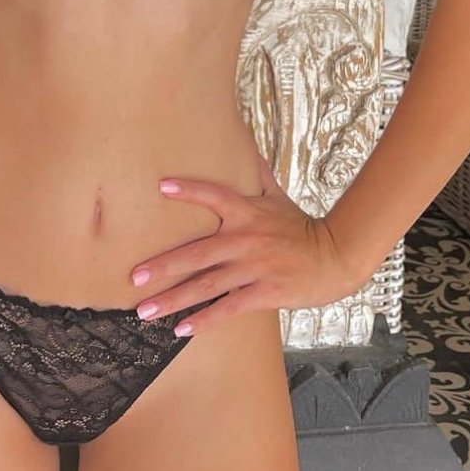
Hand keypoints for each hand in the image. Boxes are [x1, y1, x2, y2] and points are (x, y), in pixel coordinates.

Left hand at [128, 152, 357, 338]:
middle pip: (197, 253)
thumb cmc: (302, 226)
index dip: (189, 190)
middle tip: (134, 278)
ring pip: (206, 285)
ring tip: (144, 312)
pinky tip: (180, 330)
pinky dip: (203, 320)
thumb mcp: (278, 196)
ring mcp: (253, 268)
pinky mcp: (263, 293)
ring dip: (173, 300)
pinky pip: (228, 308)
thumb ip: (257, 173)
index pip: (214, 195)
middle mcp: (246, 239)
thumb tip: (243, 140)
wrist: (336, 255)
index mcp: (247, 212)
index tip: (161, 186)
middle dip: (163, 267)